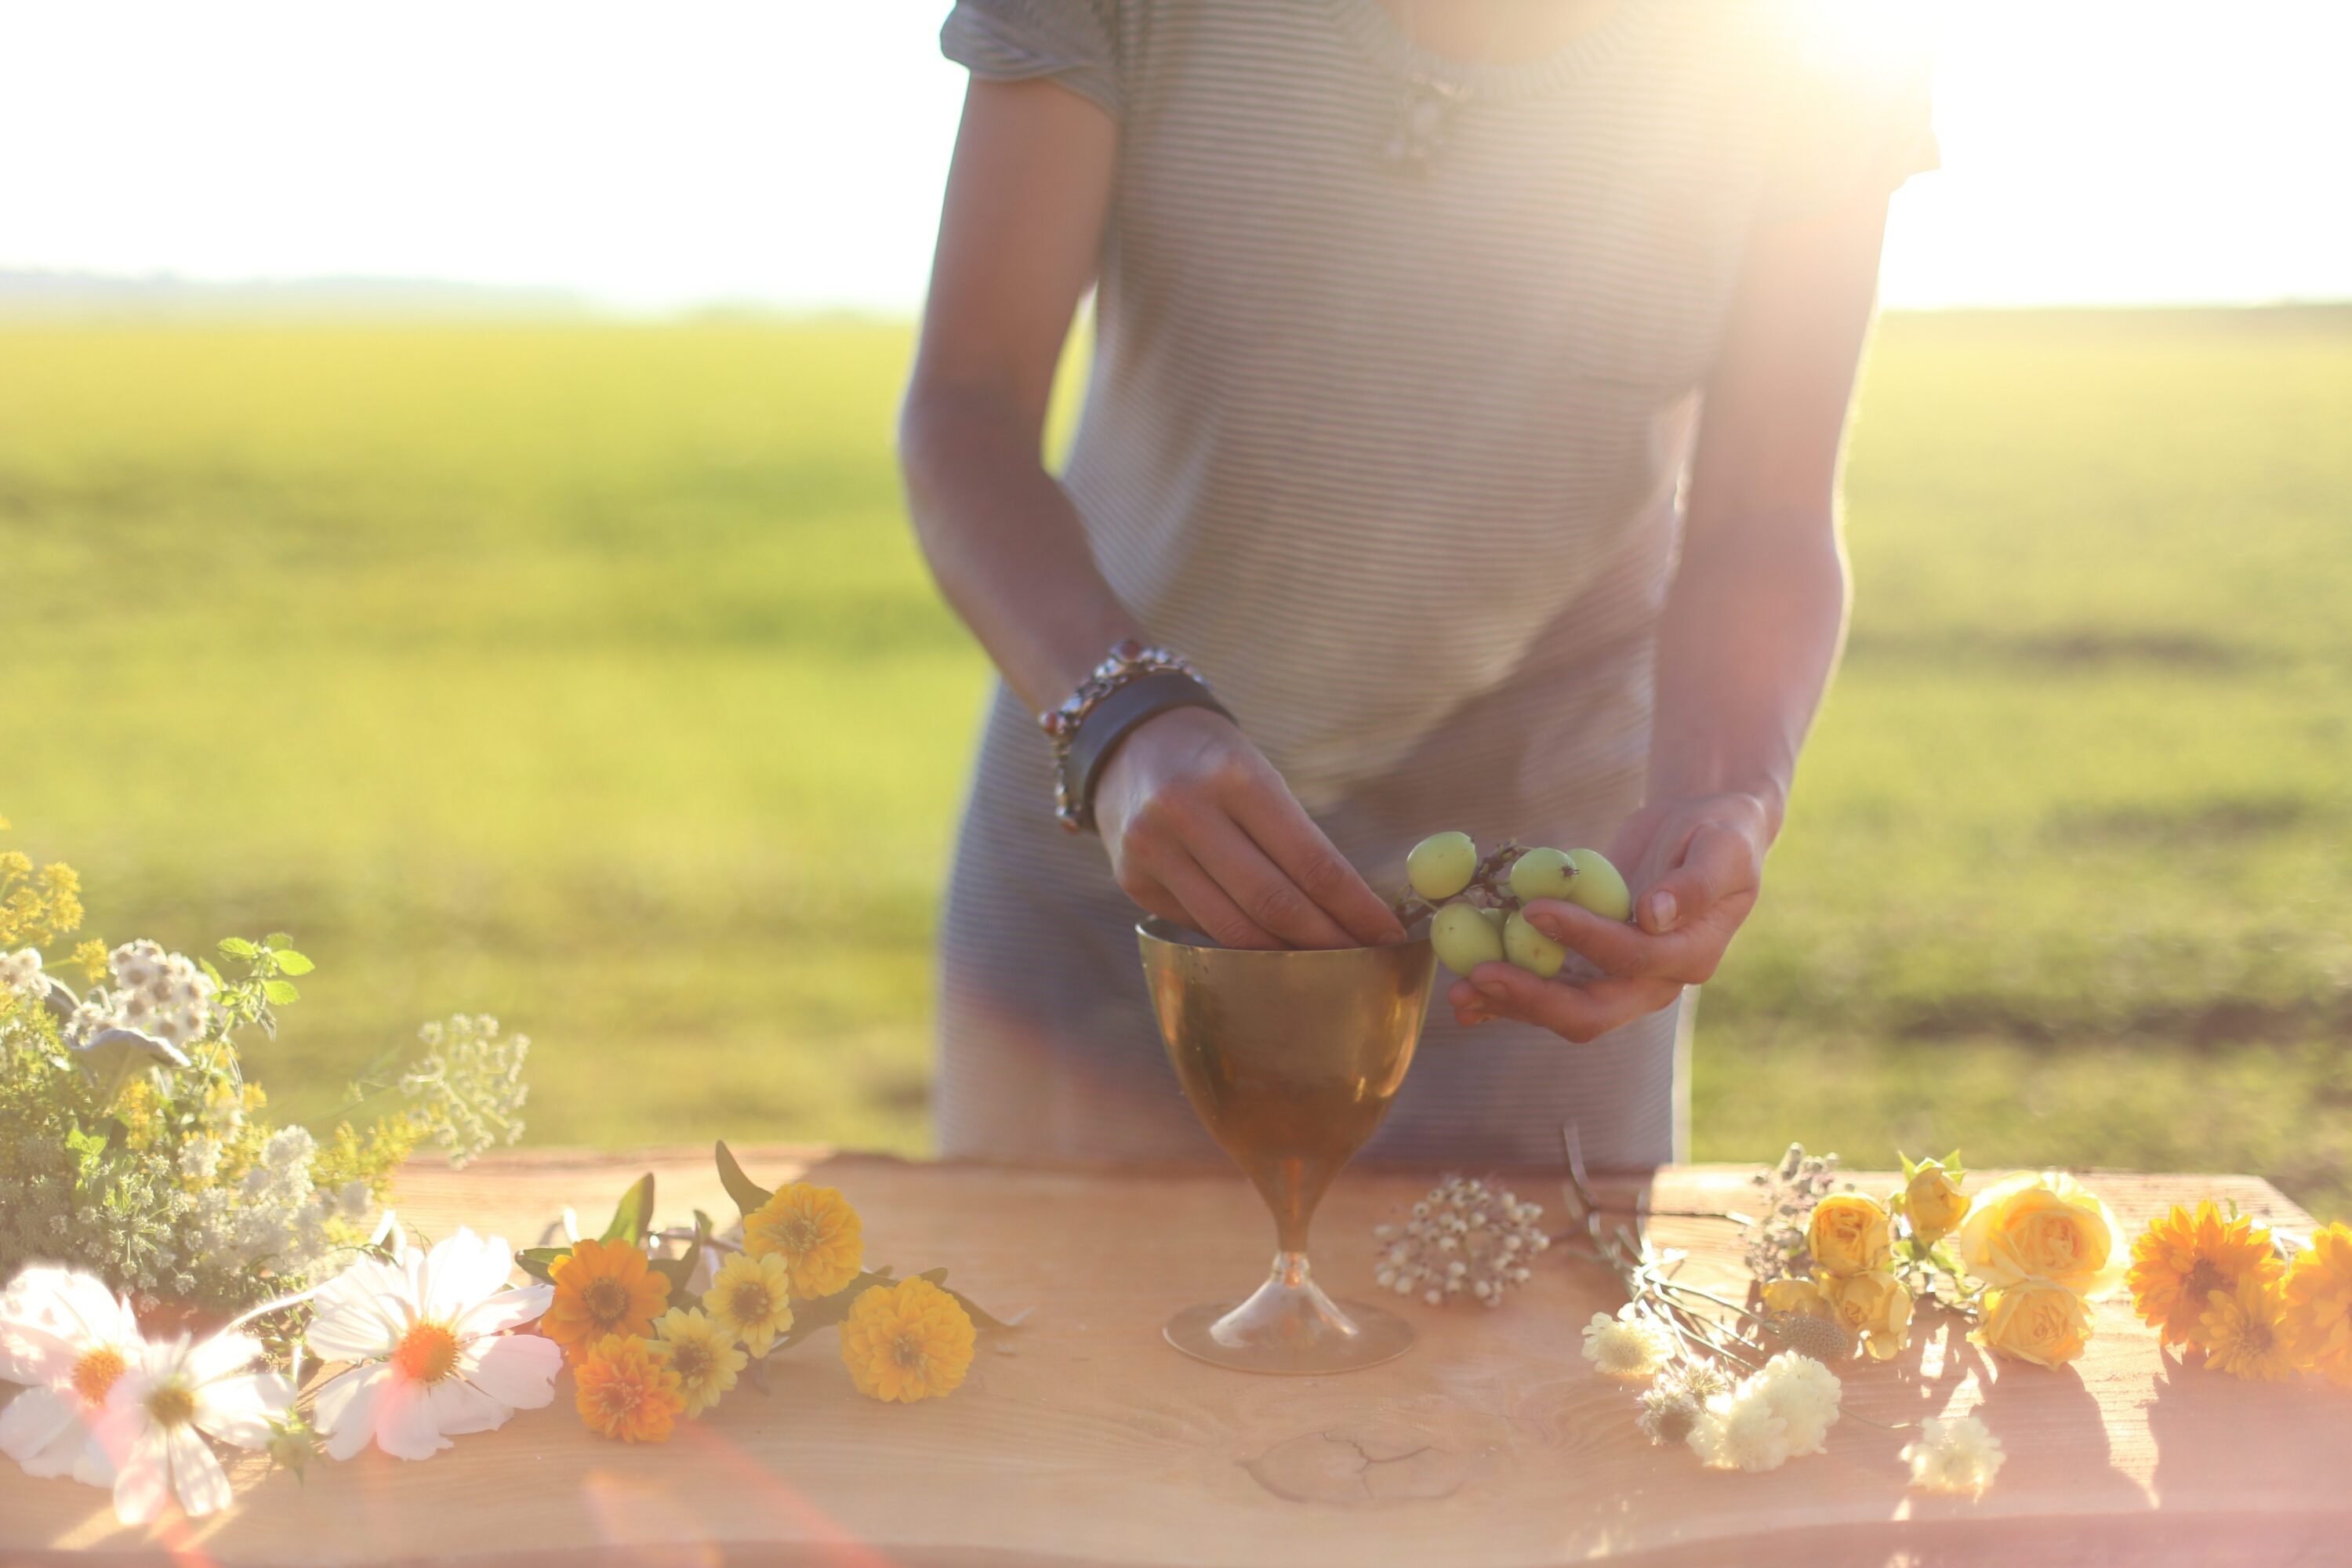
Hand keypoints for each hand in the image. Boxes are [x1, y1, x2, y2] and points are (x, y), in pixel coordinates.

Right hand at [1094, 707, 1405, 949]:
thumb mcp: (1261, 777)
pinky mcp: (1132, 879)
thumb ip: (1297, 842)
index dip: (1355, 908)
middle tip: (1364, 962)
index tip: (1389, 935)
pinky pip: (1200, 927)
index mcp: (1236, 777)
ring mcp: (1152, 849)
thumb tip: (1351, 914)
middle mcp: (1187, 812)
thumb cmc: (1215, 761)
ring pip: (1233, 929)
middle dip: (1327, 942)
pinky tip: (1267, 948)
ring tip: (1323, 965)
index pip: (1311, 861)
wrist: (1128, 739)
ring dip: (1286, 955)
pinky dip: (1240, 942)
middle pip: (1273, 904)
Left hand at [1447, 792, 1771, 1039]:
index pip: (1632, 960)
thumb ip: (1693, 884)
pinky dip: (1506, 998)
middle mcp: (1653, 983)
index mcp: (1690, 956)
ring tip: (1457, 994)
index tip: (1535, 909)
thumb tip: (1653, 917)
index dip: (1584, 939)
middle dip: (1534, 998)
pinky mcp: (1589, 971)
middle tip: (1480, 975)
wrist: (1702, 835)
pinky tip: (1464, 1001)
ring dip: (1509, 1004)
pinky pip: (1547, 992)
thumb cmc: (1720, 834)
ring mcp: (1618, 982)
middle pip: (1591, 1011)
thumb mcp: (1721, 848)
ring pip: (1561, 1010)